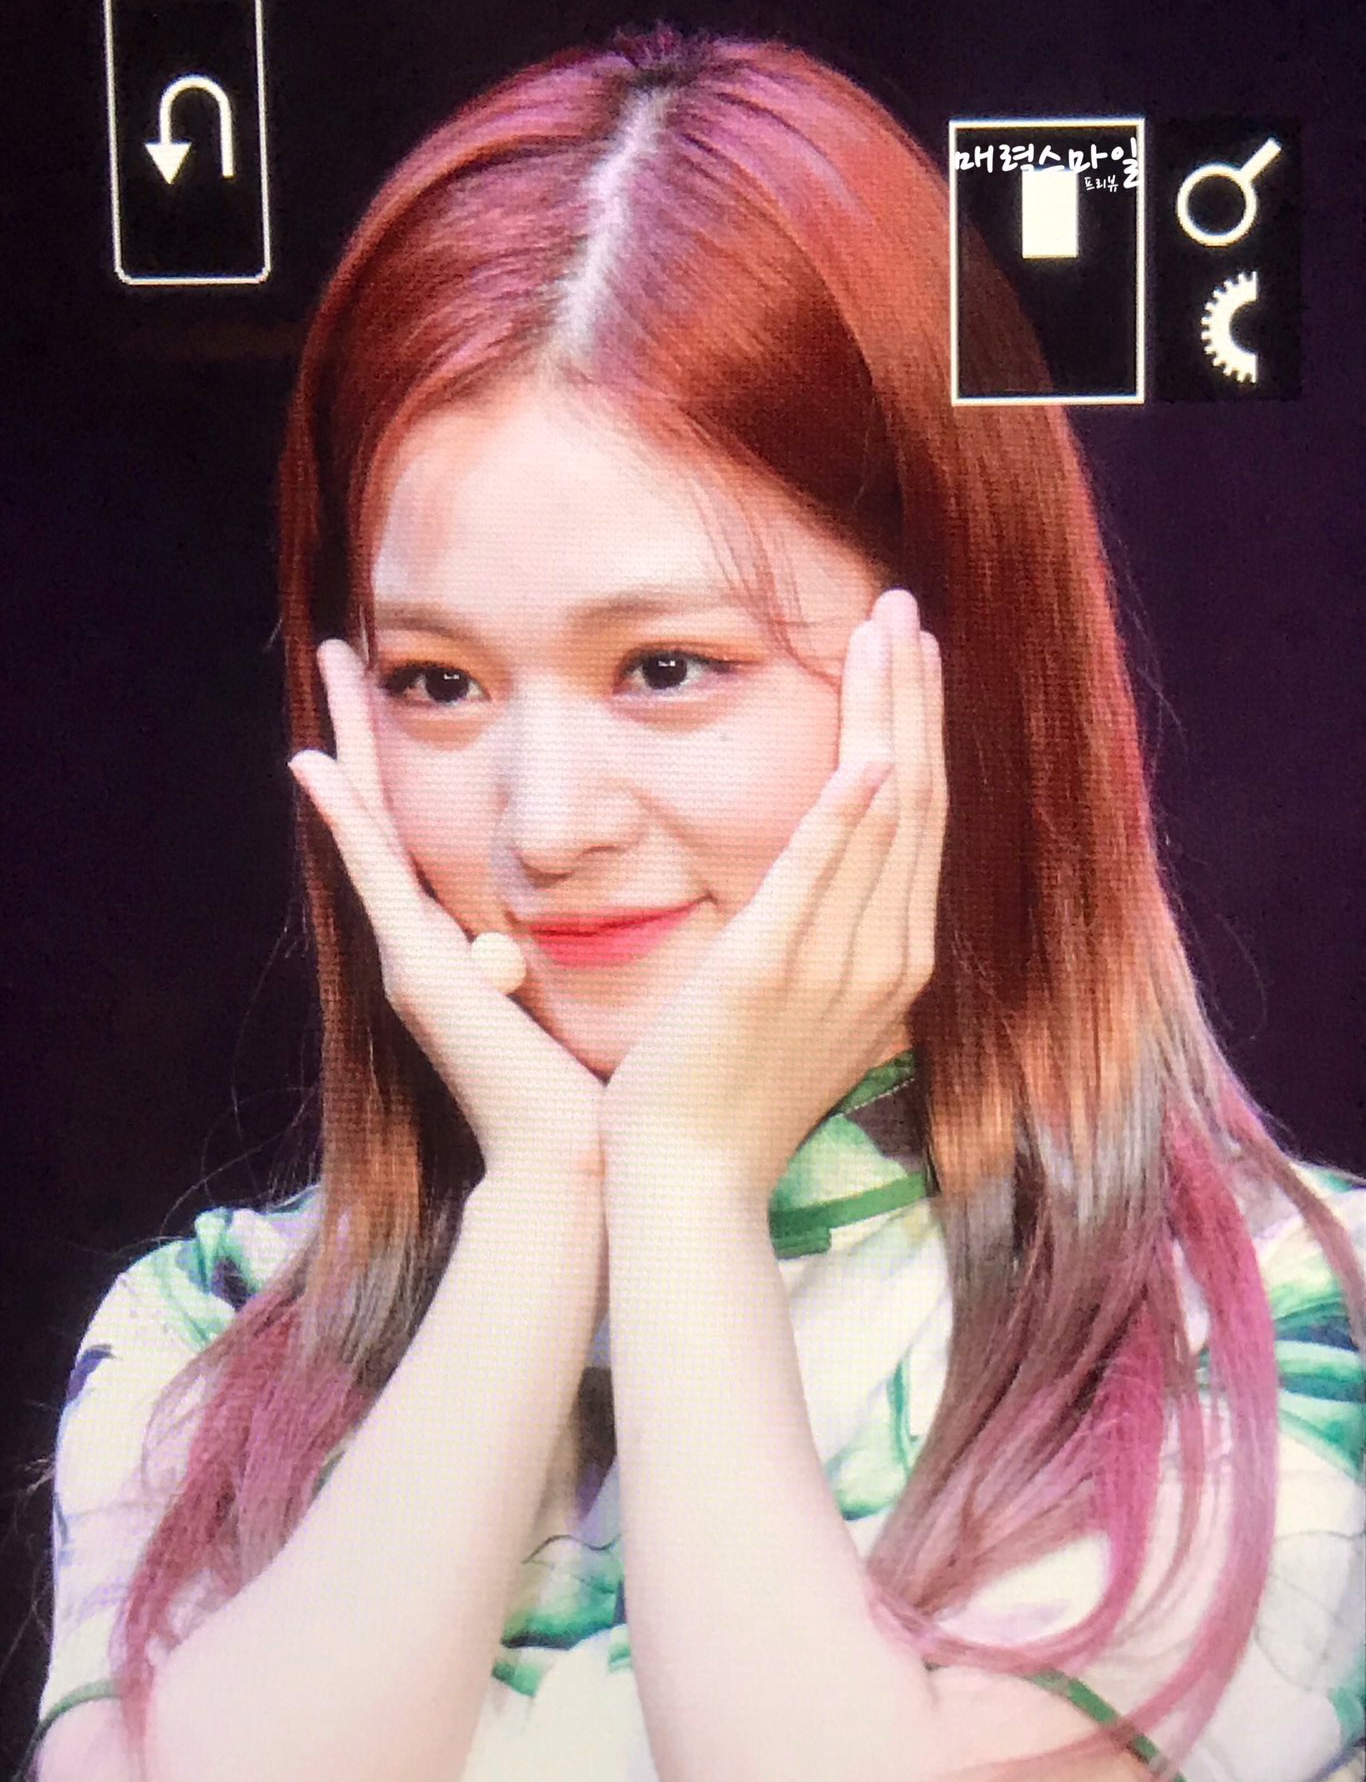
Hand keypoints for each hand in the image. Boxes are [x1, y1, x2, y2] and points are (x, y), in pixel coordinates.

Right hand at [289, 641, 604, 1181]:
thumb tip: (620, 893)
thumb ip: (577, 945)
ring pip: (370, 830)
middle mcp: (425, 945)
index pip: (426, 834)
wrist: (573, 1165)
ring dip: (351, 748)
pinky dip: (346, 823)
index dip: (406, 764)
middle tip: (345, 651)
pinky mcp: (418, 973)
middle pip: (383, 814)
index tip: (405, 688)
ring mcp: (412, 957)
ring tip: (336, 671)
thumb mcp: (584, 993)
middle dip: (365, 733)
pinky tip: (316, 765)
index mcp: (464, 946)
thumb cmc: (594, 1091)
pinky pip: (377, 878)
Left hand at [602, 589, 944, 1200]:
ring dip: (888, 717)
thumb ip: (819, 932)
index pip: (918, 818)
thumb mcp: (795, 1001)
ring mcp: (838, 966)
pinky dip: (847, 816)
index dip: (919, 728)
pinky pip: (820, 879)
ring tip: (887, 631)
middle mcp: (886, 956)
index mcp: (892, 958)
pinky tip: (866, 753)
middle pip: (915, 798)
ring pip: (882, 817)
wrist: (691, 1174)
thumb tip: (818, 875)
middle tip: (903, 608)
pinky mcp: (774, 972)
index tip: (911, 657)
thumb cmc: (727, 1088)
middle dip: (912, 696)